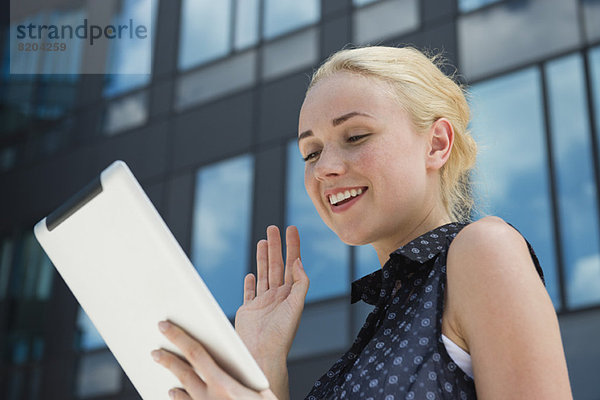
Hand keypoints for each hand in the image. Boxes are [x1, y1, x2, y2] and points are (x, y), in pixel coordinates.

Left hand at [152, 320, 278, 398]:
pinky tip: (173, 393)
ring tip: (162, 369)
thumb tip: (229, 363)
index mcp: (224, 384)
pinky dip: (178, 398)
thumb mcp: (262, 391)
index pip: (196, 352)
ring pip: (180, 391)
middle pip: (183, 371)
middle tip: (155, 350)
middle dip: (167, 357)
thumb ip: (244, 374)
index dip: (178, 336)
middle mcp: (209, 398)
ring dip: (171, 378)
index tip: (166, 326)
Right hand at [235, 225, 308, 369]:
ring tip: (263, 241)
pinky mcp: (248, 311)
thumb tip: (298, 261)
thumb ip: (300, 282)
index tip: (291, 229)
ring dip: (262, 257)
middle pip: (276, 264)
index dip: (292, 246)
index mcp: (290, 294)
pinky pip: (250, 292)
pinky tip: (251, 274)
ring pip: (263, 274)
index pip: (291, 263)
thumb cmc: (281, 335)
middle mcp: (277, 296)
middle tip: (273, 227)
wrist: (262, 356)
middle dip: (275, 246)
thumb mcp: (296, 305)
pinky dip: (250, 282)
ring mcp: (262, 303)